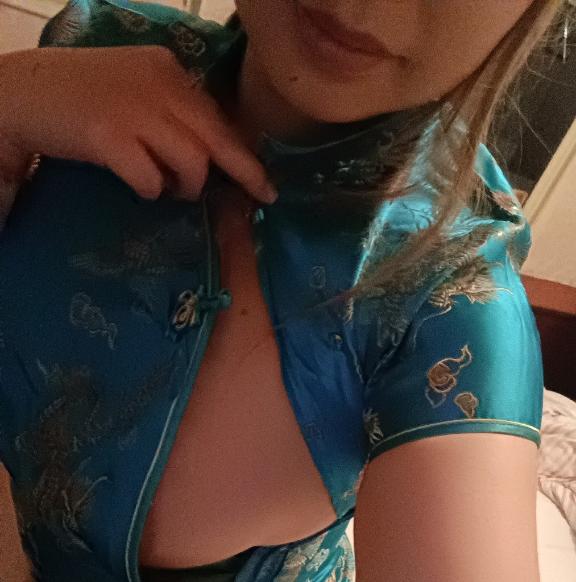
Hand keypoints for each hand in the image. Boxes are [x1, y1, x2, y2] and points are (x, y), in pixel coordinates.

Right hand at [0, 45, 276, 202]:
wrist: (21, 93)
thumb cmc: (80, 95)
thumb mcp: (136, 91)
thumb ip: (171, 113)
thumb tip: (207, 154)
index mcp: (167, 70)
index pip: (216, 116)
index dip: (242, 151)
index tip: (262, 179)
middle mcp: (158, 84)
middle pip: (217, 137)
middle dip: (245, 172)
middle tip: (263, 195)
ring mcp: (134, 108)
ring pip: (192, 160)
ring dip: (187, 186)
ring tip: (174, 192)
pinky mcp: (108, 134)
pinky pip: (150, 177)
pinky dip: (151, 189)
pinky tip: (142, 188)